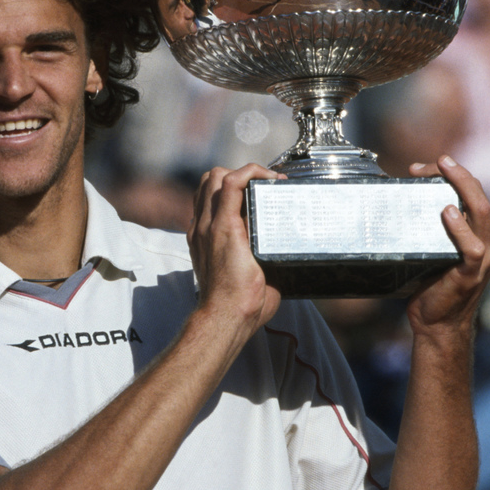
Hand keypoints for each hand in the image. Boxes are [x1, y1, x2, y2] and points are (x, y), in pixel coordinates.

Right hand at [188, 165, 283, 334]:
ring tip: (267, 183)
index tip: (258, 195)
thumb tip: (288, 263)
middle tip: (264, 188)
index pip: (208, 199)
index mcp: (204, 238)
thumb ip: (260, 262)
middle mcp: (201, 227)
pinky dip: (250, 172)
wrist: (226, 316)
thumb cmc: (237, 306)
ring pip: (215, 176)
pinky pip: (231, 182)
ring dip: (243, 172)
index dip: (231, 189)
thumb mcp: (248, 275)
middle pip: (208, 182)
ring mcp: (209, 224)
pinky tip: (268, 177)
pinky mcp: (223, 225)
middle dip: (236, 176)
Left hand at [407, 156, 489, 335]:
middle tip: (439, 160)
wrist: (438, 322)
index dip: (453, 174)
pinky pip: (472, 246)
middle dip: (458, 173)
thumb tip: (407, 194)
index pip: (475, 192)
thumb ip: (433, 224)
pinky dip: (460, 227)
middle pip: (480, 195)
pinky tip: (447, 212)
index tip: (423, 168)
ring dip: (463, 187)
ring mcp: (485, 256)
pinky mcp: (471, 272)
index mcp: (487, 231)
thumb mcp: (437, 246)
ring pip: (482, 212)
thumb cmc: (434, 282)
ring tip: (444, 171)